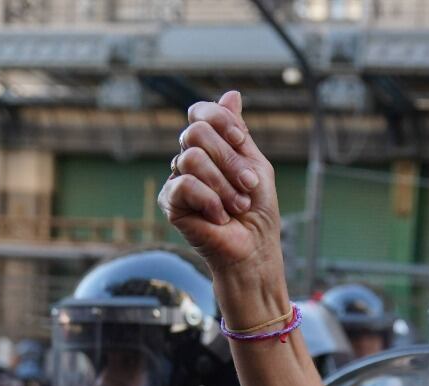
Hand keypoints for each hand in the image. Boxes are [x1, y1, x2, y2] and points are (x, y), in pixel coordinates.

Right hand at [158, 91, 282, 287]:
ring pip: (191, 158)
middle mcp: (190, 159)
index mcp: (211, 147)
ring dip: (224, 185)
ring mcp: (177, 179)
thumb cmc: (258, 211)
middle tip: (248, 186)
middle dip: (229, 160)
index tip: (241, 140)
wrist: (253, 249)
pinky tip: (219, 216)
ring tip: (238, 206)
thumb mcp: (256, 165)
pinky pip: (184, 184)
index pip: (201, 114)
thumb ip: (239, 133)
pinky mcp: (170, 201)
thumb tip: (232, 93)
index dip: (220, 120)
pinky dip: (210, 200)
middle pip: (195, 133)